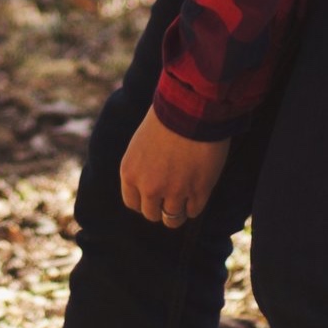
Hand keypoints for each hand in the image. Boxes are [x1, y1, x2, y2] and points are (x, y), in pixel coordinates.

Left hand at [118, 108, 229, 228]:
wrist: (190, 109)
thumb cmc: (165, 119)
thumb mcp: (140, 144)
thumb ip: (141, 168)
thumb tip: (147, 186)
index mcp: (130, 173)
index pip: (132, 203)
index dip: (144, 201)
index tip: (153, 196)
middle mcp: (149, 187)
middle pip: (152, 214)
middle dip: (161, 207)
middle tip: (170, 196)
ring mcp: (174, 191)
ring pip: (173, 218)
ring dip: (178, 211)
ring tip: (185, 199)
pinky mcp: (198, 190)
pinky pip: (193, 211)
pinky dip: (195, 205)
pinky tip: (197, 193)